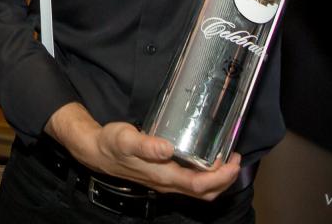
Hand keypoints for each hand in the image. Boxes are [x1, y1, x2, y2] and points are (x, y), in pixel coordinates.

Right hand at [47, 104, 240, 199]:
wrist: (97, 152)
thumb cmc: (112, 144)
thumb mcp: (126, 139)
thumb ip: (146, 144)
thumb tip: (168, 148)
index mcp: (164, 176)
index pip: (201, 184)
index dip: (221, 177)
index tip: (232, 161)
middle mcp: (168, 183)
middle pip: (205, 192)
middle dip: (225, 179)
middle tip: (235, 159)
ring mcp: (166, 182)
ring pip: (199, 190)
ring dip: (217, 179)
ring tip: (225, 159)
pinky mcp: (163, 176)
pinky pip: (191, 182)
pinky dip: (205, 175)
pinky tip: (204, 159)